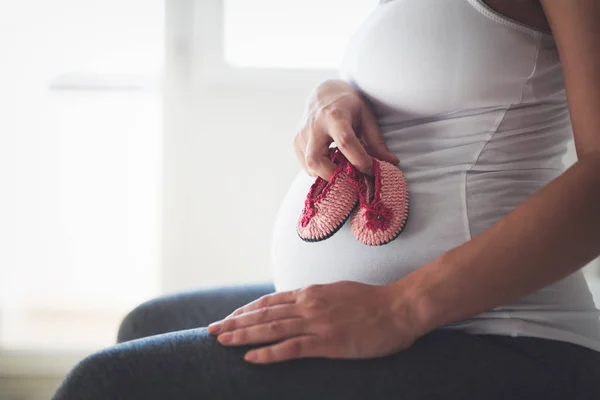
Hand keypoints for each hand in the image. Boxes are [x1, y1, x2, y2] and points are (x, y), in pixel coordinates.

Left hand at [207, 281, 421, 363]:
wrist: (400, 308)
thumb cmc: (373, 302)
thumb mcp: (339, 293)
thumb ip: (317, 299)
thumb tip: (301, 303)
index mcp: (310, 293)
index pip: (269, 301)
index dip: (245, 311)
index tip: (228, 318)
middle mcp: (308, 304)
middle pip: (263, 314)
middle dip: (234, 322)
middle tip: (210, 330)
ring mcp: (316, 323)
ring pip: (270, 328)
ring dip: (242, 335)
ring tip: (220, 341)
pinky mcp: (327, 342)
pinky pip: (291, 348)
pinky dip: (268, 353)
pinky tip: (250, 358)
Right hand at [294, 79, 399, 179]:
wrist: (323, 93)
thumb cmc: (348, 105)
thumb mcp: (366, 117)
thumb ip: (377, 142)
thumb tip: (393, 163)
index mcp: (335, 116)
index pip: (345, 142)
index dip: (359, 160)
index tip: (370, 170)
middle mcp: (315, 126)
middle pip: (316, 159)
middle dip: (333, 176)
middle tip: (350, 180)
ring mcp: (302, 135)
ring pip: (309, 166)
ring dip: (327, 175)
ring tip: (342, 171)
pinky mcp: (296, 142)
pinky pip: (305, 165)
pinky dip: (319, 171)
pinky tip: (331, 165)